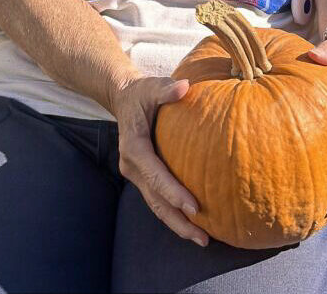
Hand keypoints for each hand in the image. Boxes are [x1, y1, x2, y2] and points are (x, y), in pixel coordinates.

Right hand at [112, 75, 209, 246]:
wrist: (123, 99)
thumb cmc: (141, 93)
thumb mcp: (152, 87)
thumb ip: (166, 89)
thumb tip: (185, 87)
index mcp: (134, 148)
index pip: (155, 175)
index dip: (174, 192)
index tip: (195, 207)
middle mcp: (132, 166)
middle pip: (156, 201)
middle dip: (179, 221)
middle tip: (203, 238)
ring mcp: (136, 174)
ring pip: (157, 205)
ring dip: (178, 224)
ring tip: (203, 239)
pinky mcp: (144, 176)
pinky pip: (159, 198)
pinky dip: (175, 212)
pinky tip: (195, 222)